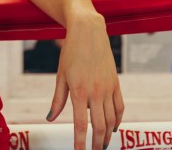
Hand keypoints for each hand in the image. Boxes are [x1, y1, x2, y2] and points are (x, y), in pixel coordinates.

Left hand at [48, 13, 122, 149]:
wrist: (88, 32)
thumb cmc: (71, 52)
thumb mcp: (61, 76)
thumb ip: (57, 99)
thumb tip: (51, 117)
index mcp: (79, 91)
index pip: (81, 124)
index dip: (80, 142)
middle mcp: (96, 92)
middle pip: (100, 126)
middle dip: (97, 143)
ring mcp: (108, 88)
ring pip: (112, 119)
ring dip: (108, 135)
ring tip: (102, 144)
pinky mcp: (116, 83)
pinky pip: (120, 107)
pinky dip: (118, 120)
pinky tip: (114, 127)